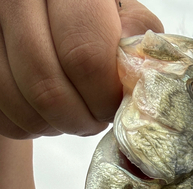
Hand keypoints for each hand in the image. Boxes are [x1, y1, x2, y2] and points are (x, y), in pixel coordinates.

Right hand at [0, 0, 162, 138]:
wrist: (44, 10)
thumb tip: (135, 74)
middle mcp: (17, 1)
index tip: (113, 106)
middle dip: (80, 119)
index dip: (103, 97)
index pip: (85, 58)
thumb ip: (134, 36)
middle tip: (96, 119)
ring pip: (20, 105)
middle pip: (47, 88)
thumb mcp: (119, 11)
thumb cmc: (88, 13)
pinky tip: (48, 112)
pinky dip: (31, 126)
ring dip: (55, 126)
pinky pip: (4, 115)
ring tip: (75, 116)